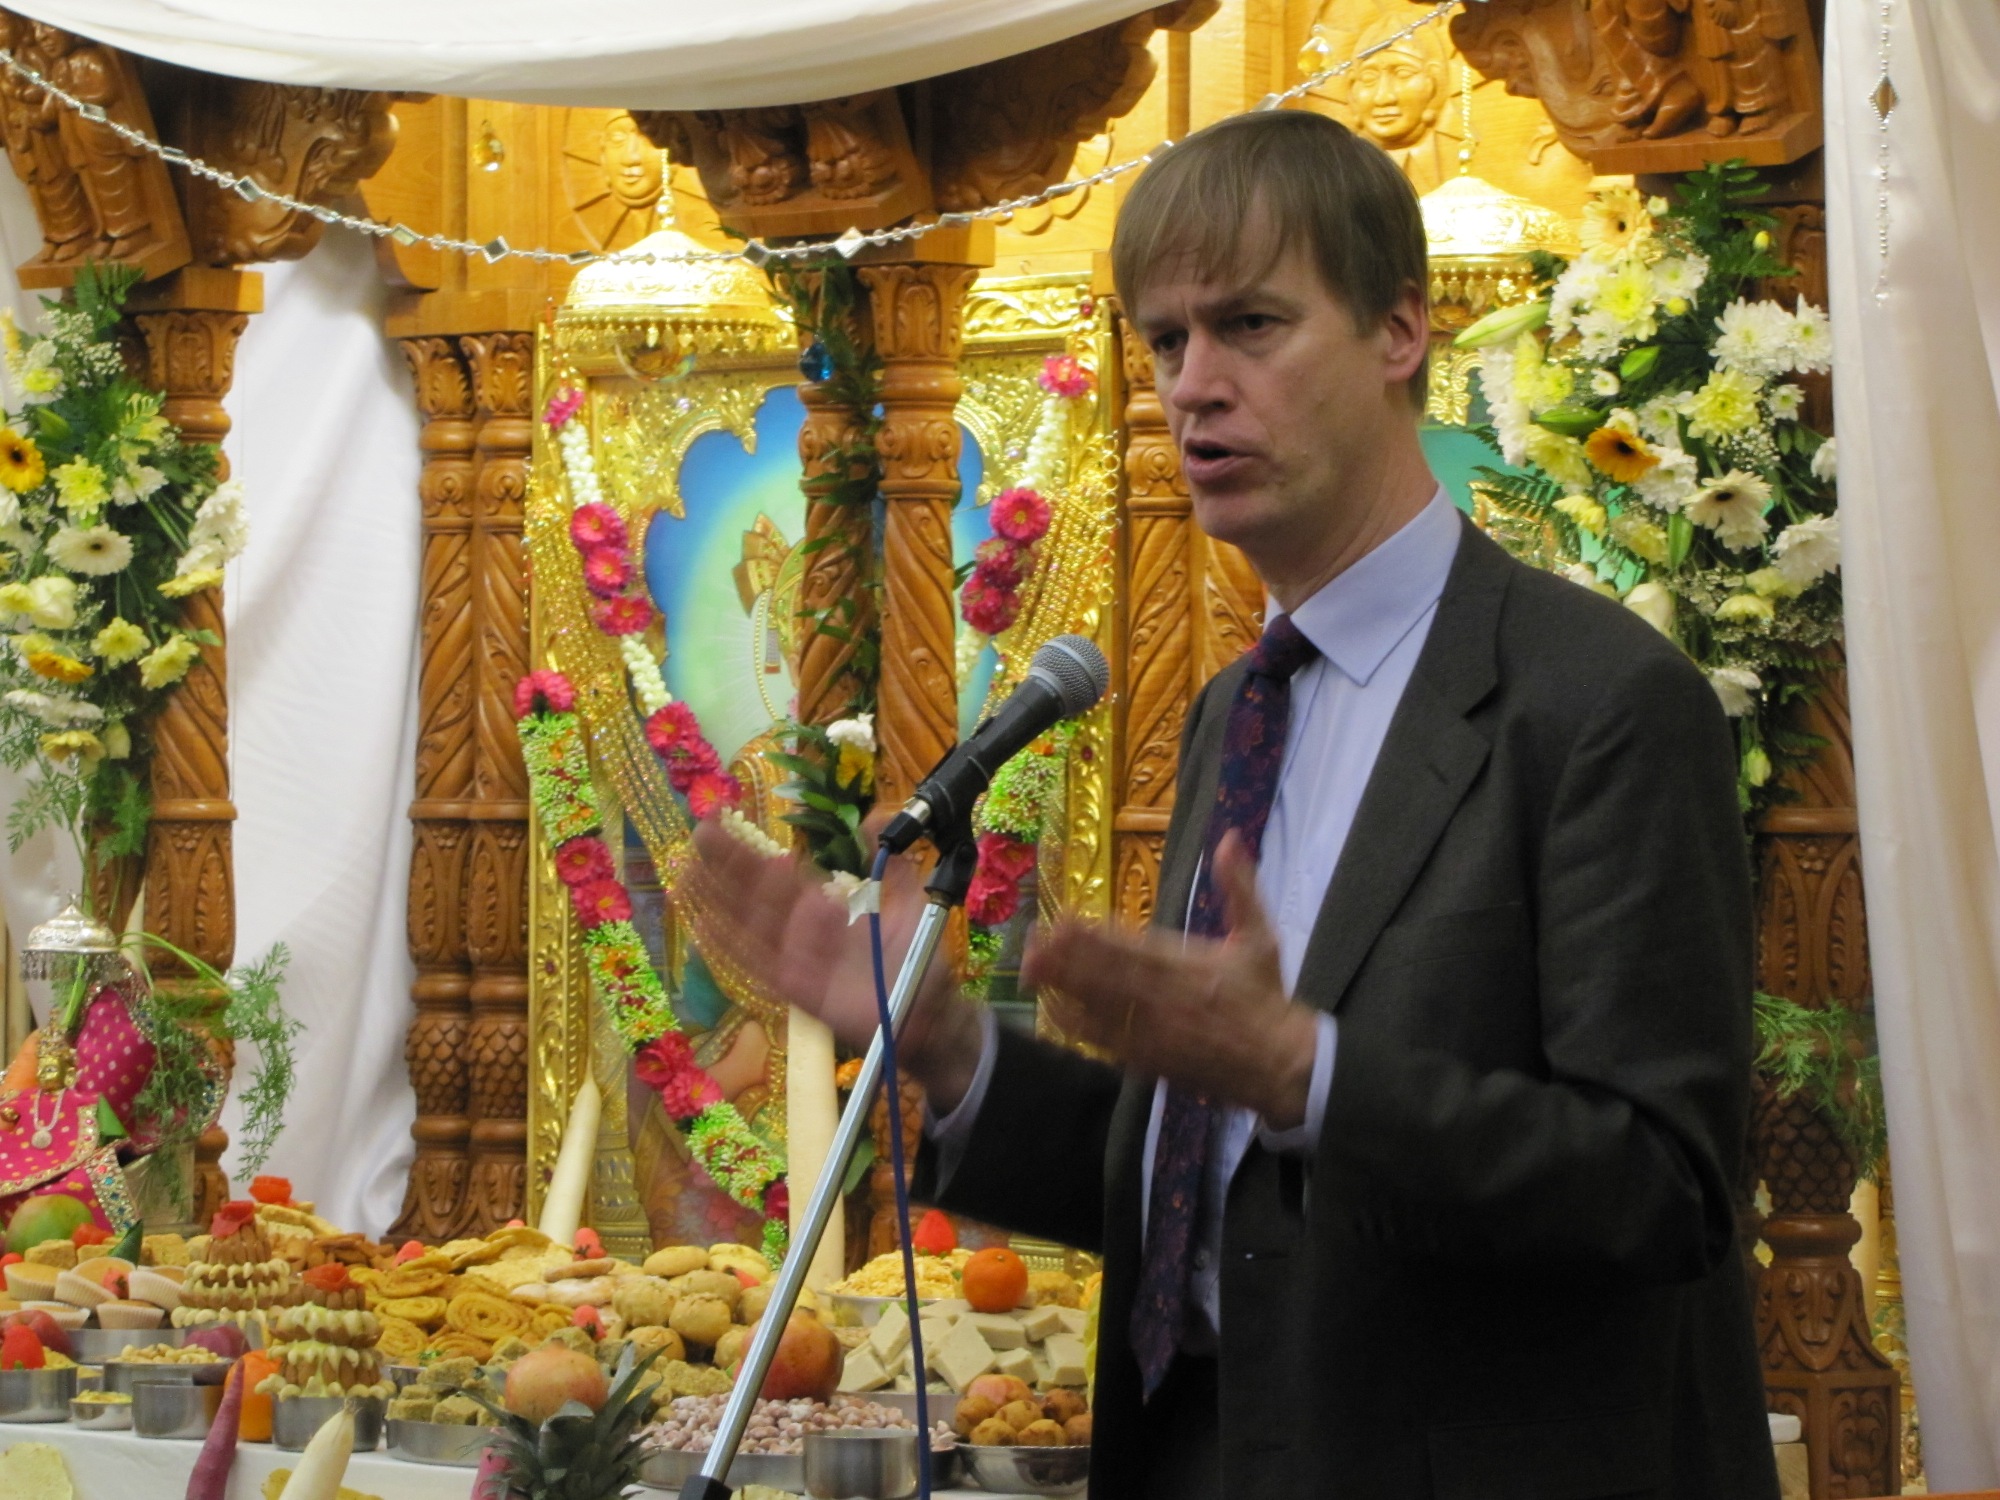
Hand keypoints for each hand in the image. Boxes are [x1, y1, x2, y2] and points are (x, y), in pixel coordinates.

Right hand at [677, 819, 986, 1111]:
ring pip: (748, 923)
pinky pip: (756, 964)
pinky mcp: (795, 987)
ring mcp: (796, 958)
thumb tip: (875, 815)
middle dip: (728, 863)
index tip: (727, 824)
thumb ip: (890, 861)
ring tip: (688, 870)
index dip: (751, 850)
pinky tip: (702, 924)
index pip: (779, 873)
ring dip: (718, 898)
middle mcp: (802, 930)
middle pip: (756, 892)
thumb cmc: (915, 958)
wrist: (929, 1012)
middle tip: (700, 831)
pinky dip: (728, 946)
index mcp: (823, 907)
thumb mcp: (908, 899)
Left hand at [1023, 831, 1319, 1126]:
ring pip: (1096, 1006)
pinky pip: (1102, 1041)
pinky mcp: (1145, 1058)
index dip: (1094, 935)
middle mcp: (1162, 998)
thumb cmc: (1265, 996)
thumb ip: (1240, 887)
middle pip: (1103, 975)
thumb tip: (1231, 838)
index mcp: (1186, 966)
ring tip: (1030, 967)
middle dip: (1066, 957)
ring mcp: (1150, 1031)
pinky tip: (1052, 1008)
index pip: (1130, 946)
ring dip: (1062, 986)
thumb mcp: (1260, 936)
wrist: (1276, 1063)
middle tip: (1033, 940)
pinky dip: (1075, 1024)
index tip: (1065, 919)